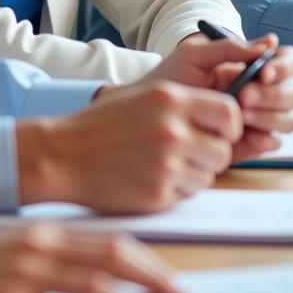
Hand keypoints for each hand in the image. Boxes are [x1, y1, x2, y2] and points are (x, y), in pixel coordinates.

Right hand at [0, 224, 183, 292]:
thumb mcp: (17, 258)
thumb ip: (56, 265)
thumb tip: (102, 282)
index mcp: (43, 233)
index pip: (107, 240)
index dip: (145, 259)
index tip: (171, 278)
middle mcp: (39, 246)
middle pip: (110, 256)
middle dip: (152, 275)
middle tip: (181, 292)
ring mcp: (25, 272)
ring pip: (95, 284)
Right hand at [16, 80, 240, 213]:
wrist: (62, 154)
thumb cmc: (100, 125)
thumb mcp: (140, 97)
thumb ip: (181, 103)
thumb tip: (225, 116)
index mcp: (168, 97)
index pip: (229, 112)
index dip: (229, 126)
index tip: (218, 132)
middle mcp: (171, 128)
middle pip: (223, 150)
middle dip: (209, 154)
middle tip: (186, 154)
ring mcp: (166, 162)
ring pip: (208, 176)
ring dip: (192, 174)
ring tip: (161, 165)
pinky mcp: (159, 192)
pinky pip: (187, 195)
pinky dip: (174, 190)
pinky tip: (148, 178)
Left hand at [144, 34, 292, 161]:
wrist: (148, 114)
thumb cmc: (170, 79)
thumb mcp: (193, 56)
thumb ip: (229, 48)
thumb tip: (270, 41)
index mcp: (250, 66)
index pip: (287, 62)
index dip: (283, 67)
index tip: (263, 73)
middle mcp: (260, 91)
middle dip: (273, 96)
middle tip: (243, 97)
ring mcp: (257, 118)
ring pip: (289, 119)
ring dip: (270, 117)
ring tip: (238, 114)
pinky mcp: (249, 143)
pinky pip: (273, 143)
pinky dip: (264, 139)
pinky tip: (242, 135)